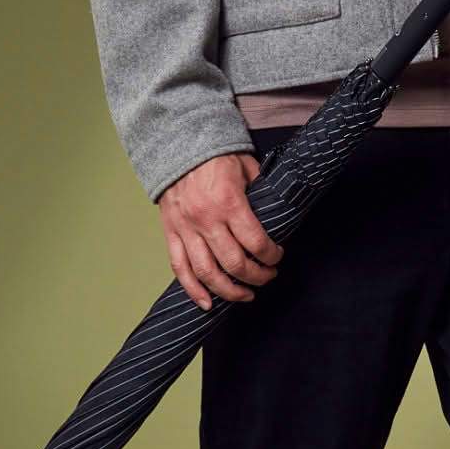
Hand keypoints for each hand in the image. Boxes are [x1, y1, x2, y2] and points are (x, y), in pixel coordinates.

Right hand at [158, 152, 284, 309]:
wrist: (177, 145)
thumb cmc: (217, 156)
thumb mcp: (248, 168)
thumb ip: (261, 195)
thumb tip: (275, 218)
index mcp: (229, 203)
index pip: (256, 243)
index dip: (272, 256)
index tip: (278, 257)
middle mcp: (207, 220)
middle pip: (235, 264)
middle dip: (257, 276)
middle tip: (268, 276)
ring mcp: (186, 229)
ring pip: (208, 273)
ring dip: (230, 291)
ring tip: (246, 295)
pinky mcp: (171, 233)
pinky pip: (180, 268)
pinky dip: (193, 290)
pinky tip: (207, 304)